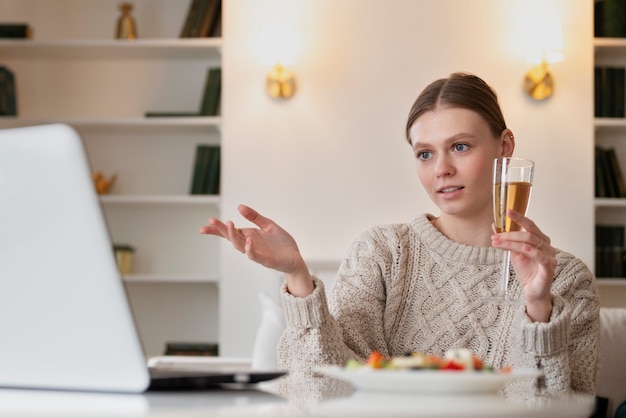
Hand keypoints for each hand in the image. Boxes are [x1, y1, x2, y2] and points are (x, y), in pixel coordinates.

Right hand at [199, 204, 313, 296]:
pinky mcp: (265, 260)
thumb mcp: (268, 225)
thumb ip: (254, 217)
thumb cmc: (281, 243)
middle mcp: (250, 244)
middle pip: (231, 237)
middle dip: (221, 230)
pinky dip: (250, 249)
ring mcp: (256, 252)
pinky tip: (248, 241)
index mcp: (249, 235)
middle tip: (211, 221)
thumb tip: (239, 206)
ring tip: (230, 224)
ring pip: (240, 246)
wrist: (294, 258)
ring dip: (234, 236)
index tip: (206, 223)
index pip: (230, 232)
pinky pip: (255, 255)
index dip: (217, 229)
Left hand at [491, 209, 556, 321]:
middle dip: (510, 233)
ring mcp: (549, 257)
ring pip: (531, 244)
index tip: (508, 211)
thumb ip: (507, 240)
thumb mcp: (513, 253)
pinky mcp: (549, 268)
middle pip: (529, 234)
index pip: (530, 225)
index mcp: (540, 240)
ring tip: (497, 242)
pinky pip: (541, 257)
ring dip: (512, 242)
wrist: (531, 291)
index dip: (519, 218)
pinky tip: (522, 248)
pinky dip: (531, 251)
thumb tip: (495, 226)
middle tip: (496, 235)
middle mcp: (547, 246)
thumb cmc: (527, 271)